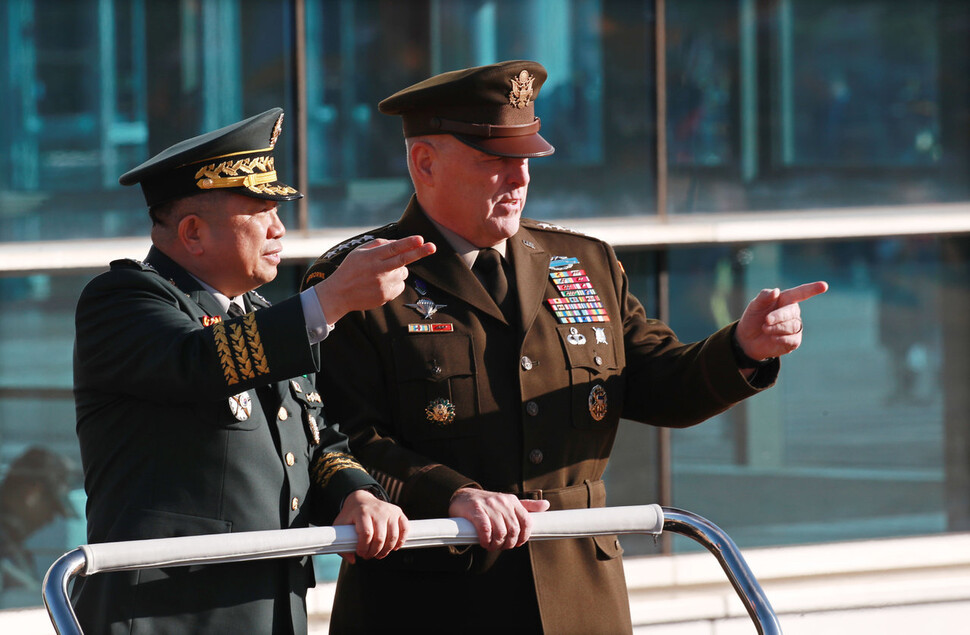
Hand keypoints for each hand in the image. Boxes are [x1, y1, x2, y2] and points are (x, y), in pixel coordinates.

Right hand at [314, 235, 435, 323]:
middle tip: (432, 246)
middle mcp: (377, 271)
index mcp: (370, 257)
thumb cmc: (351, 269)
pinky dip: (396, 282)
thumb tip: (398, 242)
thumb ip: (378, 244)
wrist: (339, 294)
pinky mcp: (386, 296)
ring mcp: (382, 285)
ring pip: (403, 273)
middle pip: (403, 260)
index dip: (407, 243)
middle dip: (419, 252)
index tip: (419, 239)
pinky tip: (382, 283)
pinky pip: (400, 286)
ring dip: (399, 269)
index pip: (392, 248)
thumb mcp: (359, 252)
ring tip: (383, 273)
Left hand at [333, 489, 408, 563]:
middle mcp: (377, 510)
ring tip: (379, 554)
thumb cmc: (351, 515)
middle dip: (374, 552)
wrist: (361, 499)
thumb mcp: (340, 525)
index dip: (364, 548)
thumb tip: (352, 560)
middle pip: (380, 538)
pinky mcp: (398, 512)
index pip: (366, 534)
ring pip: (393, 536)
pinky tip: (394, 547)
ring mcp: (389, 511)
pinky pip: (404, 529)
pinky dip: (401, 541)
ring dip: (386, 550)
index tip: (360, 553)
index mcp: (362, 512)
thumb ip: (340, 543)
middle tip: (369, 556)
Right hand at [448, 488, 550, 550]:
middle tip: (502, 547)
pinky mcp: (476, 510)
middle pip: (513, 530)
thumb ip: (527, 506)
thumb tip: (546, 505)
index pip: (526, 521)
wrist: (462, 496)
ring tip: (492, 546)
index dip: (524, 536)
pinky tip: (484, 543)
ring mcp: (489, 506)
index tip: (517, 543)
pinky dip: (486, 540)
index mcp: (512, 501)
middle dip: (509, 543)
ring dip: (497, 544)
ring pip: (500, 532)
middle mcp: (502, 502)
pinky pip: (485, 530)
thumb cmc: (488, 504)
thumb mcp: (508, 503)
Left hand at [735, 281, 828, 361]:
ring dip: (776, 328)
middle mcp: (793, 312)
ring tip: (764, 328)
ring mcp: (795, 327)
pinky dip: (780, 338)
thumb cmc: (753, 318)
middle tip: (766, 320)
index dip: (812, 289)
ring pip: (792, 326)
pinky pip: (792, 339)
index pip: (801, 293)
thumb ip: (764, 297)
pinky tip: (771, 338)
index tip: (824, 286)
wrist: (748, 339)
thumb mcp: (755, 306)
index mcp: (786, 300)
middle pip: (792, 312)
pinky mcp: (794, 341)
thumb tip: (776, 291)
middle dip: (778, 316)